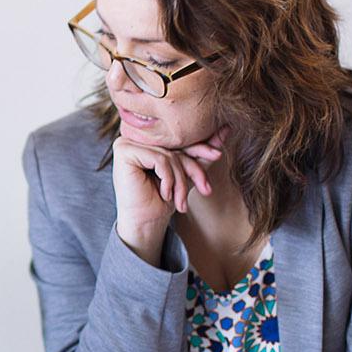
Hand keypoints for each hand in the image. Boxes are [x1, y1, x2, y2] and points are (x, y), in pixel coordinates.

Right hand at [112, 127, 226, 263]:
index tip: (218, 154)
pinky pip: (159, 159)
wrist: (145, 222)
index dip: (201, 149)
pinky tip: (165, 194)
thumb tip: (226, 129)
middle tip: (206, 189)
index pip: (180, 139)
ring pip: (169, 155)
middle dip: (193, 170)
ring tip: (180, 200)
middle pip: (176, 146)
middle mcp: (136, 137)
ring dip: (180, 181)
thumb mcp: (187, 173)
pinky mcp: (124, 151)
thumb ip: (202, 153)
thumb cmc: (162, 199)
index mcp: (148, 139)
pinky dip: (167, 179)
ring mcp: (127, 142)